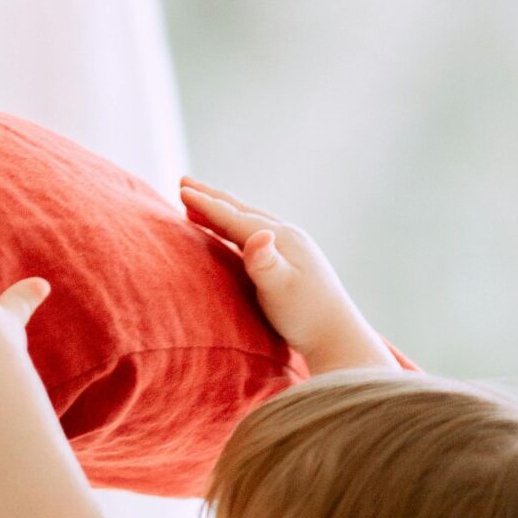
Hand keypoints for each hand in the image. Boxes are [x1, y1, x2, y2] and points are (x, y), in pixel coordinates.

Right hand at [179, 180, 396, 377]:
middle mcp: (286, 236)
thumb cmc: (306, 315)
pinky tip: (230, 233)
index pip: (235, 217)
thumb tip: (259, 234)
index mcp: (280, 238)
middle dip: (211, 198)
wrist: (336, 334)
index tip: (181, 190)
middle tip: (184, 183)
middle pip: (241, 211)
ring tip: (199, 205)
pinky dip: (234, 228)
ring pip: (248, 221)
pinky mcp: (290, 261)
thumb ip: (266, 263)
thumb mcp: (281, 290)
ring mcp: (290, 247)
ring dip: (221, 211)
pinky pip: (255, 235)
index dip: (206, 204)